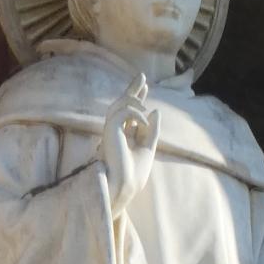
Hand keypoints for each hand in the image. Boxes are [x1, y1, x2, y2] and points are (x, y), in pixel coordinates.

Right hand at [99, 73, 157, 213]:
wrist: (125, 186)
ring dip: (134, 100)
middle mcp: (114, 133)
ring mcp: (110, 132)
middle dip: (132, 90)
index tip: (145, 88)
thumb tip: (155, 110)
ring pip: (118, 105)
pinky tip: (144, 122)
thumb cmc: (134, 174)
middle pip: (121, 105)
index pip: (129, 114)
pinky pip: (122, 112)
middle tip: (142, 76)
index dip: (137, 100)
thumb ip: (152, 130)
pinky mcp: (109, 131)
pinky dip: (135, 114)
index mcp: (122, 137)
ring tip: (145, 102)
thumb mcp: (148, 148)